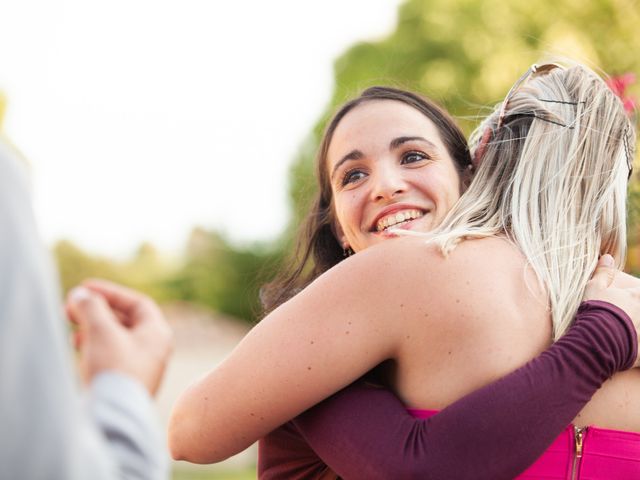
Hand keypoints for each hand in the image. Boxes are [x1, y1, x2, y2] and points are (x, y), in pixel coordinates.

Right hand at [66, 279, 172, 395]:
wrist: (112, 418)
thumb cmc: (113, 369)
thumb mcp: (101, 331)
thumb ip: (91, 307)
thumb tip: (81, 294)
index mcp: (158, 334)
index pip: (138, 303)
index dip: (111, 293)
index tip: (85, 289)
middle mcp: (155, 350)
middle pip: (126, 321)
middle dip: (97, 312)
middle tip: (70, 308)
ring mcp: (142, 369)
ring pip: (116, 340)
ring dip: (93, 329)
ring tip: (71, 331)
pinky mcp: (126, 384)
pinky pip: (111, 357)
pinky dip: (94, 348)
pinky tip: (77, 349)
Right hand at [583, 255, 639, 366]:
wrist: (597, 340)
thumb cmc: (597, 311)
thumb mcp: (595, 288)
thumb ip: (603, 273)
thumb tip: (607, 257)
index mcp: (638, 296)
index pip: (639, 290)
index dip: (633, 293)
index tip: (626, 297)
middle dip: (633, 311)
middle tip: (621, 317)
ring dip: (636, 329)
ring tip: (626, 331)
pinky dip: (636, 349)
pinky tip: (630, 350)